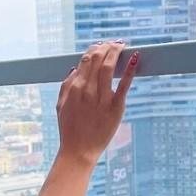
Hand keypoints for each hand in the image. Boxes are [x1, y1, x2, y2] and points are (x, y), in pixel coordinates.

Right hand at [55, 40, 136, 166]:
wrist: (79, 152)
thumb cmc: (70, 131)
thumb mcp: (61, 107)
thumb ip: (66, 86)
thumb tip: (75, 68)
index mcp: (74, 89)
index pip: (86, 60)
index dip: (94, 49)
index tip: (101, 46)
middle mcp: (87, 90)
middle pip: (98, 59)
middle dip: (106, 47)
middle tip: (114, 43)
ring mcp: (102, 98)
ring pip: (109, 67)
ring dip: (116, 52)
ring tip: (122, 46)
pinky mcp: (115, 107)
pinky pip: (124, 84)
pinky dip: (130, 69)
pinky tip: (135, 57)